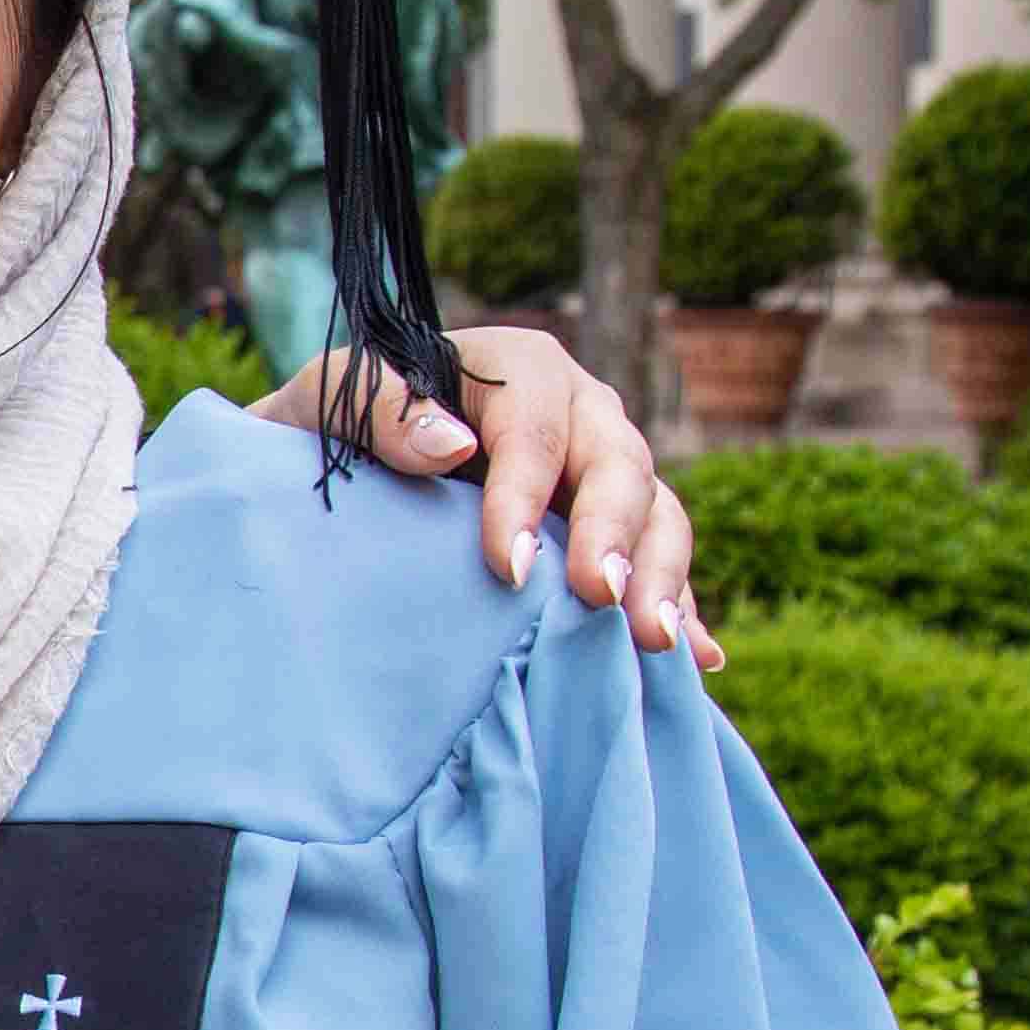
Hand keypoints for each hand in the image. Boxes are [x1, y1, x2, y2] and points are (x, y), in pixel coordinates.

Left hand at [248, 328, 718, 667]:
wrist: (338, 462)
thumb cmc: (333, 421)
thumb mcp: (332, 398)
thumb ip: (382, 410)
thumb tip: (451, 445)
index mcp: (517, 370)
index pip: (533, 430)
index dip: (525, 495)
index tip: (508, 567)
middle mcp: (579, 414)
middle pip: (618, 466)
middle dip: (616, 536)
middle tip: (603, 600)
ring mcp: (603, 473)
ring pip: (658, 514)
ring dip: (663, 577)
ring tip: (656, 642)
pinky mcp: (616, 530)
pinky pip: (661, 563)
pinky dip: (681, 607)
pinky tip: (697, 660)